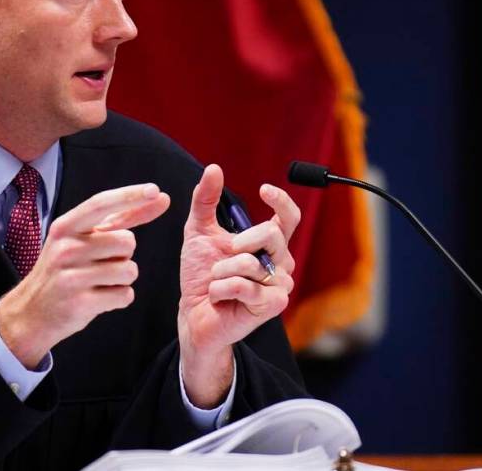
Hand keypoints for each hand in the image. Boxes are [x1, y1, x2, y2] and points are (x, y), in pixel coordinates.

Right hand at [0, 183, 169, 367]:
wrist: (32, 312)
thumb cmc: (64, 270)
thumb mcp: (80, 239)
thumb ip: (120, 218)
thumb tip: (158, 198)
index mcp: (65, 227)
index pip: (101, 204)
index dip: (130, 196)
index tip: (155, 190)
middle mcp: (66, 248)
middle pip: (127, 241)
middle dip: (124, 254)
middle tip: (100, 264)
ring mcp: (72, 276)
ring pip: (129, 270)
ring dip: (123, 278)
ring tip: (99, 282)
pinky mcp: (80, 303)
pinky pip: (124, 295)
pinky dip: (120, 298)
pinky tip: (99, 298)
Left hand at [178, 164, 299, 406]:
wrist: (193, 314)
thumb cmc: (200, 274)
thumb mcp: (198, 231)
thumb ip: (205, 200)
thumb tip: (214, 168)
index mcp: (269, 243)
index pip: (289, 218)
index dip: (282, 201)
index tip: (264, 189)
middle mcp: (280, 263)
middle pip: (271, 235)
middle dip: (238, 242)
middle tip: (225, 255)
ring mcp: (279, 286)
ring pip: (252, 263)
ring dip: (222, 271)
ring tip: (217, 282)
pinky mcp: (271, 306)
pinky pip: (244, 286)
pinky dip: (221, 288)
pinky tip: (218, 296)